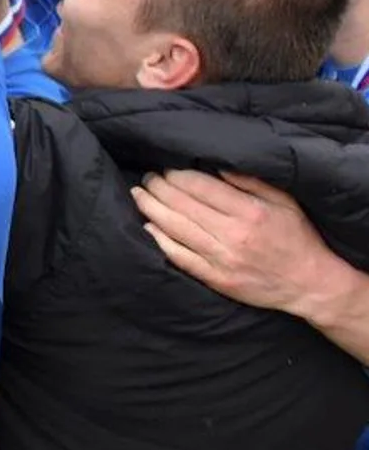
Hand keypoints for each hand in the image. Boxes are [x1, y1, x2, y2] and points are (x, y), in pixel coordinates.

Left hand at [132, 171, 352, 318]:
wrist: (310, 284)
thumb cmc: (297, 238)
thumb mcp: (284, 201)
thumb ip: (250, 181)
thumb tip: (216, 165)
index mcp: (249, 212)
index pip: (200, 187)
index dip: (176, 175)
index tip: (165, 169)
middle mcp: (233, 235)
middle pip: (182, 205)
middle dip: (158, 188)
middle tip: (147, 178)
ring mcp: (222, 259)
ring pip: (175, 229)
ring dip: (151, 209)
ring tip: (138, 195)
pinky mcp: (216, 279)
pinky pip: (180, 257)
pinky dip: (161, 241)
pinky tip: (148, 227)